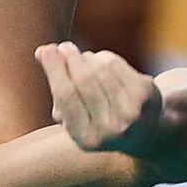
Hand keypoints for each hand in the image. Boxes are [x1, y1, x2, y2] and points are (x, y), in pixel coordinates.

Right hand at [37, 42, 163, 156]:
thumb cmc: (97, 120)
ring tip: (78, 55)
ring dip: (86, 58)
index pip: (67, 98)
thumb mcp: (74, 116)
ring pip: (102, 70)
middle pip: (85, 82)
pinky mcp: (145, 94)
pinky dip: (104, 58)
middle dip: (71, 59)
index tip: (46, 51)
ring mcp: (131, 112)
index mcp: (86, 139)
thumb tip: (41, 51)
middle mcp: (110, 129)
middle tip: (62, 46)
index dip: (56, 71)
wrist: (144, 131)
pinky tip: (99, 61)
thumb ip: (56, 87)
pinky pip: (117, 65)